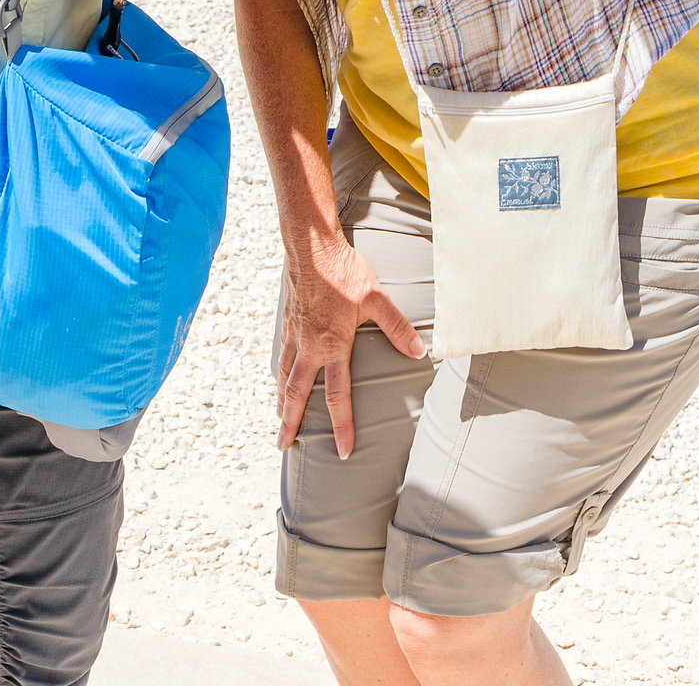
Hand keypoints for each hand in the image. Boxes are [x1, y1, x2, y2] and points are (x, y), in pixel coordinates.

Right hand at [276, 232, 424, 452]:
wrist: (311, 247)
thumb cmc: (345, 271)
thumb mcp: (376, 298)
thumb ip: (397, 326)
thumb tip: (420, 350)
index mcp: (333, 346)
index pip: (338, 397)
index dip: (341, 427)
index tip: (342, 451)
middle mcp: (309, 347)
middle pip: (297, 395)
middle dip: (290, 424)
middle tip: (284, 447)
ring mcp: (295, 336)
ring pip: (284, 378)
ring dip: (281, 403)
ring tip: (279, 422)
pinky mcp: (288, 324)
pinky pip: (281, 357)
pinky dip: (279, 375)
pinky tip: (280, 380)